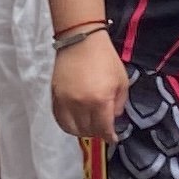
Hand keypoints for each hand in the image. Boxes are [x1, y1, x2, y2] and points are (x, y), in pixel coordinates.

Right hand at [51, 24, 124, 140]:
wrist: (81, 40)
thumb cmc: (105, 58)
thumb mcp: (122, 81)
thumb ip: (120, 104)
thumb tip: (113, 118)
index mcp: (100, 100)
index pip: (104, 129)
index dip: (109, 137)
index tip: (113, 138)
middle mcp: (81, 104)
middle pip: (88, 131)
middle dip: (98, 133)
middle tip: (102, 129)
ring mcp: (66, 101)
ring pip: (72, 129)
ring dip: (82, 131)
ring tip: (89, 126)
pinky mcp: (55, 96)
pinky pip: (60, 119)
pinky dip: (68, 125)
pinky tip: (75, 122)